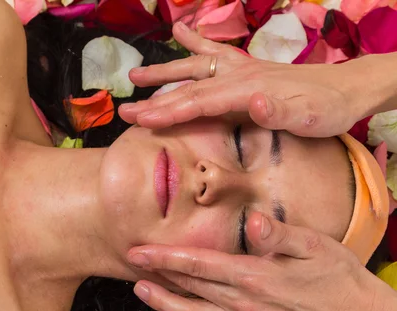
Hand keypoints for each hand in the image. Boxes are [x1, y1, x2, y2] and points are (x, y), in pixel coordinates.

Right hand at [119, 22, 363, 136]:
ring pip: (194, 69)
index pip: (199, 101)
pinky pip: (215, 53)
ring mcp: (241, 69)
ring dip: (164, 72)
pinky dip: (196, 42)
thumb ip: (278, 111)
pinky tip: (182, 32)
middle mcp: (238, 75)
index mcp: (246, 90)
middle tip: (124, 110)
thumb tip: (252, 102)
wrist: (346, 89)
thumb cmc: (326, 110)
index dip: (168, 111)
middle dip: (155, 99)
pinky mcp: (246, 69)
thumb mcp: (309, 118)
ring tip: (135, 75)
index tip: (140, 119)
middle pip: (189, 87)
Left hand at [127, 212, 376, 310]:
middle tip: (131, 264)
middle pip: (191, 288)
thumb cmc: (334, 272)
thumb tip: (252, 222)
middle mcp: (244, 303)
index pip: (199, 264)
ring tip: (141, 294)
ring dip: (166, 307)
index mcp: (254, 276)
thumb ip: (277, 235)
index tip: (140, 251)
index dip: (166, 257)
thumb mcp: (312, 245)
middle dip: (158, 275)